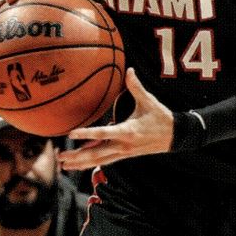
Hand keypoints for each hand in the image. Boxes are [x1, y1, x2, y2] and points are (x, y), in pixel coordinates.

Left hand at [57, 68, 173, 170]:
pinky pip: (104, 161)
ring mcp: (123, 152)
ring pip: (98, 161)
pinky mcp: (124, 155)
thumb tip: (129, 70)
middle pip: (96, 154)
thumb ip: (136, 87)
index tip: (71, 134)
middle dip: (77, 157)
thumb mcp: (149, 101)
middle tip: (60, 156)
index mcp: (127, 131)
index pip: (103, 133)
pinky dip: (90, 163)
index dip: (86, 134)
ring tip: (63, 165)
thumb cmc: (161, 118)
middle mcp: (123, 145)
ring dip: (81, 163)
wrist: (175, 137)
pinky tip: (79, 164)